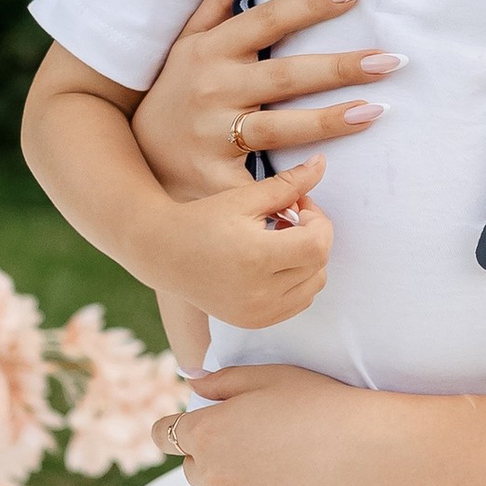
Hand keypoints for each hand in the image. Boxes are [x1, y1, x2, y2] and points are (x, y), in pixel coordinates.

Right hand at [133, 0, 403, 202]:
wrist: (130, 157)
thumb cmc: (174, 91)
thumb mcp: (188, 41)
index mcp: (210, 49)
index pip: (269, 18)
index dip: (313, 3)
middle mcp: (212, 87)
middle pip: (287, 73)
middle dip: (341, 66)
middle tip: (391, 59)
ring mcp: (213, 132)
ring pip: (281, 125)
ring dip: (330, 119)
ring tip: (376, 110)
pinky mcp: (215, 174)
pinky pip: (264, 175)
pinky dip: (295, 176)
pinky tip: (329, 171)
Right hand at [160, 163, 337, 331]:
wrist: (163, 254)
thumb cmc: (202, 219)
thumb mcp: (244, 197)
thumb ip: (288, 184)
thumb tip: (322, 163)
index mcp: (257, 258)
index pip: (319, 244)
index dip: (318, 219)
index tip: (297, 205)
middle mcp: (260, 293)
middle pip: (319, 264)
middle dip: (314, 236)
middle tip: (288, 219)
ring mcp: (258, 313)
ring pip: (314, 285)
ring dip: (308, 261)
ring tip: (279, 241)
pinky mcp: (255, 322)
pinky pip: (298, 302)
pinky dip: (297, 281)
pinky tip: (274, 262)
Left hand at [175, 366, 378, 485]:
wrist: (364, 447)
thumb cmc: (320, 403)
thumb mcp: (268, 376)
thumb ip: (222, 381)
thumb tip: (191, 384)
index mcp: (208, 432)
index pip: (163, 435)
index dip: (173, 431)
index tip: (185, 430)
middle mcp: (214, 476)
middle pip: (188, 472)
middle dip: (203, 460)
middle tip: (236, 451)